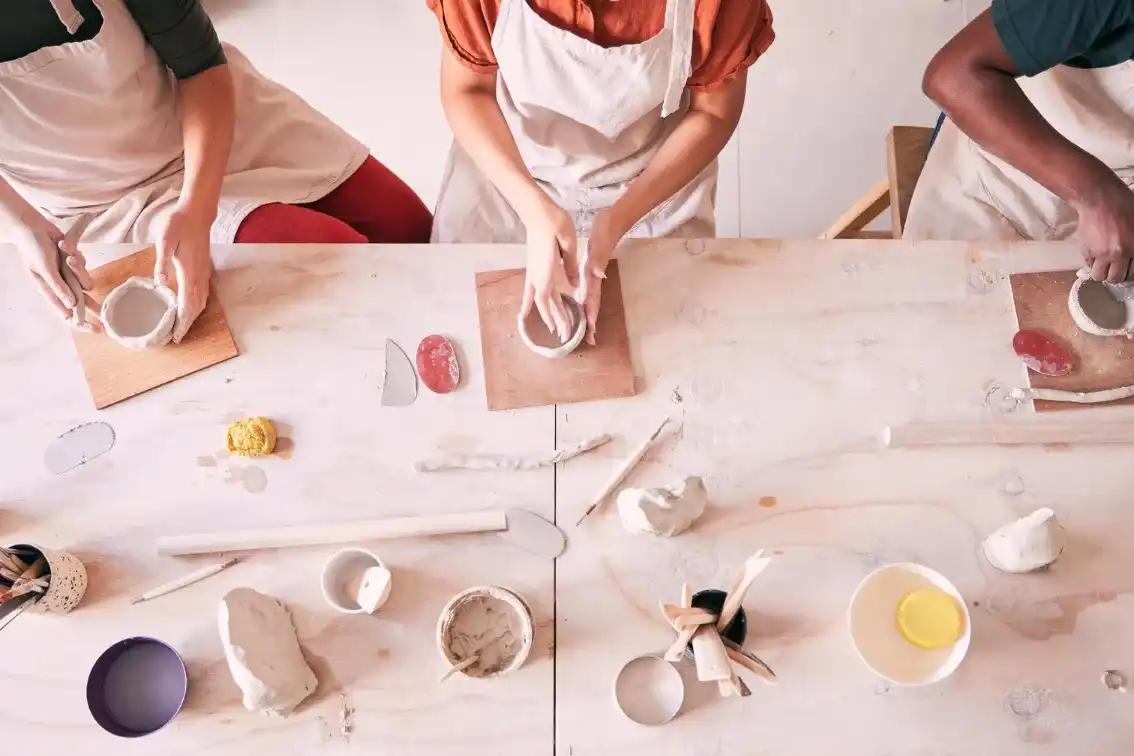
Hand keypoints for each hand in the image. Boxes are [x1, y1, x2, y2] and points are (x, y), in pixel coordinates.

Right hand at [13, 210, 98, 331]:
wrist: (32, 226)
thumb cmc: (33, 248)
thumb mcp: (45, 269)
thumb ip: (58, 287)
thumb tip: (71, 306)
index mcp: (48, 290)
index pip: (66, 312)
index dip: (81, 322)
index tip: (96, 329)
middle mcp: (59, 285)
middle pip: (80, 302)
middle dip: (92, 309)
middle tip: (105, 321)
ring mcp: (66, 274)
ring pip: (84, 282)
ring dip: (77, 268)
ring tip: (65, 253)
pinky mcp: (72, 263)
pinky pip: (82, 265)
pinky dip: (75, 256)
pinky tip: (63, 244)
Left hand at [155, 204, 213, 342]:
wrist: (197, 214)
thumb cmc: (179, 225)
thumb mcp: (164, 241)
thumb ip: (162, 263)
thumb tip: (160, 283)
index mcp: (189, 273)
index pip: (187, 304)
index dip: (182, 322)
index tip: (176, 335)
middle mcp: (199, 276)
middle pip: (196, 307)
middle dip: (187, 324)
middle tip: (177, 337)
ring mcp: (203, 273)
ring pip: (201, 302)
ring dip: (193, 316)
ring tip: (182, 326)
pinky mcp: (203, 269)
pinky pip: (202, 294)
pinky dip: (196, 306)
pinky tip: (189, 308)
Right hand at [521, 199, 577, 340]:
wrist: (537, 211)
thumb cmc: (554, 223)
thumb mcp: (568, 244)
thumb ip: (570, 266)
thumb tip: (574, 286)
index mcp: (546, 272)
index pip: (550, 301)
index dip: (558, 317)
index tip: (567, 331)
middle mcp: (537, 276)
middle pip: (545, 304)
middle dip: (555, 320)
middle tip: (564, 336)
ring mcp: (533, 272)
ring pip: (539, 299)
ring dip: (546, 314)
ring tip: (553, 329)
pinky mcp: (533, 267)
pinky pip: (531, 290)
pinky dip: (530, 302)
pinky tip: (524, 312)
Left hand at [575, 210, 623, 344]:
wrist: (611, 223)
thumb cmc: (605, 234)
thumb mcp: (599, 246)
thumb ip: (597, 261)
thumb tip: (598, 275)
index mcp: (594, 276)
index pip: (592, 300)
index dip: (590, 315)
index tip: (590, 331)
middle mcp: (594, 279)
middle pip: (593, 305)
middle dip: (591, 322)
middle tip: (590, 339)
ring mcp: (594, 276)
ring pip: (591, 300)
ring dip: (589, 315)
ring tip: (588, 331)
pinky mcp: (591, 271)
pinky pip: (588, 291)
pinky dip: (585, 302)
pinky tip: (582, 306)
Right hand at [1075, 181, 1133, 282]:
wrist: (1100, 198)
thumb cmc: (1124, 204)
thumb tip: (1129, 253)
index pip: (1132, 272)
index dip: (1129, 272)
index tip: (1126, 268)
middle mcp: (1119, 254)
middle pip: (1116, 277)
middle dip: (1116, 275)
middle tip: (1115, 268)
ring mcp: (1102, 253)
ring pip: (1099, 275)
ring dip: (1101, 272)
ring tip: (1103, 264)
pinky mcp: (1087, 250)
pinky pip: (1088, 263)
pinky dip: (1091, 261)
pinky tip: (1095, 252)